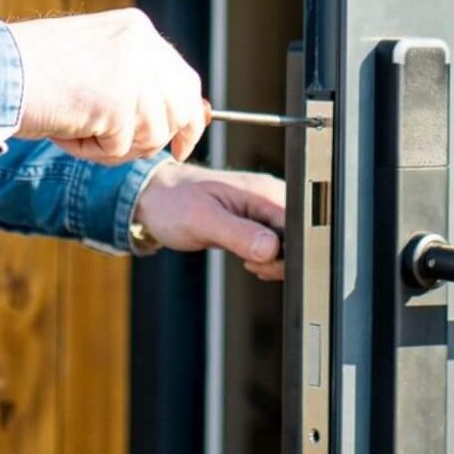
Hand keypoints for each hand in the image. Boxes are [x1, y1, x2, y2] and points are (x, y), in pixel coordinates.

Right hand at [11, 9, 209, 165]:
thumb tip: (176, 119)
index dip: (187, 118)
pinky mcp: (117, 102)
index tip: (181, 146)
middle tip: (119, 148)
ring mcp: (132, 71)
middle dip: (156, 139)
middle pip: (180, 110)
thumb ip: (133, 80)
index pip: (184, 79)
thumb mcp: (95, 63)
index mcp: (137, 29)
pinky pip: (119, 149)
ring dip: (112, 145)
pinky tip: (65, 129)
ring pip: (150, 136)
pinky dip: (90, 150)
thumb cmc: (30, 71)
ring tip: (74, 126)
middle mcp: (142, 44)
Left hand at [131, 163, 286, 281]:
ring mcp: (263, 210)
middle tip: (250, 262)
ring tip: (246, 259)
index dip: (290, 250)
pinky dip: (266, 258)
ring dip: (273, 260)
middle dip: (281, 259)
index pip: (299, 224)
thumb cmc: (173, 202)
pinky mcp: (256, 222)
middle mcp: (268, 197)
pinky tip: (249, 259)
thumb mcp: (203, 220)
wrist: (155, 198)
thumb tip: (270, 248)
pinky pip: (275, 245)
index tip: (265, 261)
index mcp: (262, 192)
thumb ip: (238, 233)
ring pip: (288, 243)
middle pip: (299, 235)